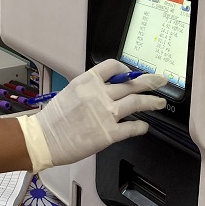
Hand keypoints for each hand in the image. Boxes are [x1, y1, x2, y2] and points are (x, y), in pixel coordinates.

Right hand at [19, 59, 166, 171]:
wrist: (44, 139)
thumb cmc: (52, 119)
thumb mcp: (69, 93)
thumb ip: (89, 90)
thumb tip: (106, 92)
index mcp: (86, 81)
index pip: (113, 66)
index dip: (125, 69)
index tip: (131, 74)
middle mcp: (98, 94)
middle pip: (130, 83)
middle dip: (149, 81)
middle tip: (160, 80)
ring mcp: (105, 114)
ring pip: (137, 102)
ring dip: (152, 101)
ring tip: (160, 102)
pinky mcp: (109, 134)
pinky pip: (132, 128)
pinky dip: (141, 127)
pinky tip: (144, 126)